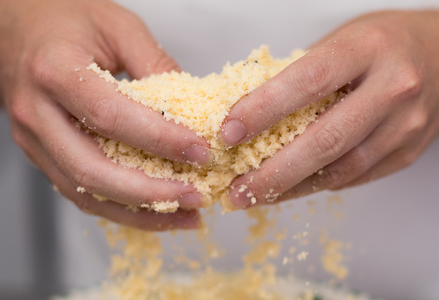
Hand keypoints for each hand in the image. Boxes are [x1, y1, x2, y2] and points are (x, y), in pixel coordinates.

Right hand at [0, 0, 210, 229]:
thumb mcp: (118, 26)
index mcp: (55, 71)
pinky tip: (155, 210)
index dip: (160, 139)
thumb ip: (156, 64)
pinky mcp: (43, 156)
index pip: (111, 116)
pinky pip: (82, 192)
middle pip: (93, 169)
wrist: (17, 31)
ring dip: (140, 211)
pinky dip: (121, 208)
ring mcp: (35, 140)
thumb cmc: (65, 21)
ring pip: (86, 192)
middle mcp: (37, 113)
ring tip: (184, 214)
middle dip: (151, 192)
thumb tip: (195, 109)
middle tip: (196, 195)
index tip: (200, 152)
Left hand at [221, 10, 438, 207]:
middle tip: (237, 189)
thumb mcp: (339, 41)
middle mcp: (392, 88)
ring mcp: (406, 124)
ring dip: (291, 188)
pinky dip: (316, 185)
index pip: (307, 83)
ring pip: (340, 168)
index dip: (263, 110)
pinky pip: (355, 177)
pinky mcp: (408, 152)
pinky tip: (289, 188)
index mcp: (366, 49)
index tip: (228, 133)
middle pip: (325, 140)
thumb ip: (297, 74)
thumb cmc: (380, 44)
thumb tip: (246, 108)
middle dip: (273, 172)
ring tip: (255, 196)